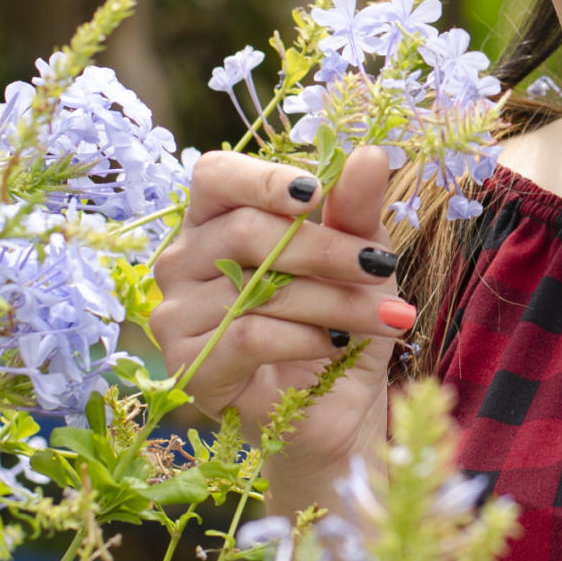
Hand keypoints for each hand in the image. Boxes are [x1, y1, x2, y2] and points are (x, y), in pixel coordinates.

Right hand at [150, 145, 412, 477]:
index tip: (318, 193)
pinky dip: (307, 338)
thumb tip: (368, 154)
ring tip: (386, 316)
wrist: (336, 406)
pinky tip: (338, 344)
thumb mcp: (360, 253)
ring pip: (256, 287)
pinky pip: (249, 337)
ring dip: (334, 301)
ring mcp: (176, 314)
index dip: (264, 179)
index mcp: (214, 219)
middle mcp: (182, 261)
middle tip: (383, 268)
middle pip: (247, 231)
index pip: (216, 175)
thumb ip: (356, 207)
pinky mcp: (188, 366)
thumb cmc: (340, 314)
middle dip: (328, 249)